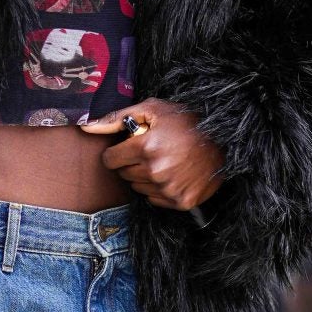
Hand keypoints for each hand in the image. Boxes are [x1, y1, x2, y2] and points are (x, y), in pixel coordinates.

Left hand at [84, 98, 225, 211]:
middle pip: (123, 174)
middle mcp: (155, 172)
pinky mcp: (181, 202)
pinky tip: (173, 174)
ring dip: (144, 176)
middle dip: (131, 162)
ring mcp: (169, 189)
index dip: (117, 151)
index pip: (110, 160)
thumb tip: (86, 127)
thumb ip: (116, 119)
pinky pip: (154, 199)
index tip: (129, 146)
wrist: (225, 140)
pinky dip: (159, 189)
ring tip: (164, 161)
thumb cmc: (187, 121)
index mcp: (145, 148)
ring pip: (138, 187)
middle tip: (151, 150)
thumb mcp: (152, 109)